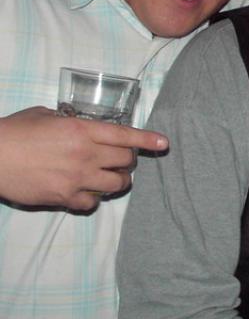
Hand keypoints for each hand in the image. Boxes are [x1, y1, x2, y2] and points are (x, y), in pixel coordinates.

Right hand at [0, 106, 168, 210]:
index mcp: (82, 130)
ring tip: (109, 176)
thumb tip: (82, 125)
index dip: (148, 139)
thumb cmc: (15, 132)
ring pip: (117, 184)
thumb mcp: (46, 115)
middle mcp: (85, 154)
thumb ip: (70, 121)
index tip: (164, 143)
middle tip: (120, 158)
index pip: (125, 135)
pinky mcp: (64, 198)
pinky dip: (93, 198)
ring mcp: (76, 178)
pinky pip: (93, 203)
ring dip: (118, 180)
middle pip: (126, 160)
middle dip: (128, 159)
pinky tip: (85, 191)